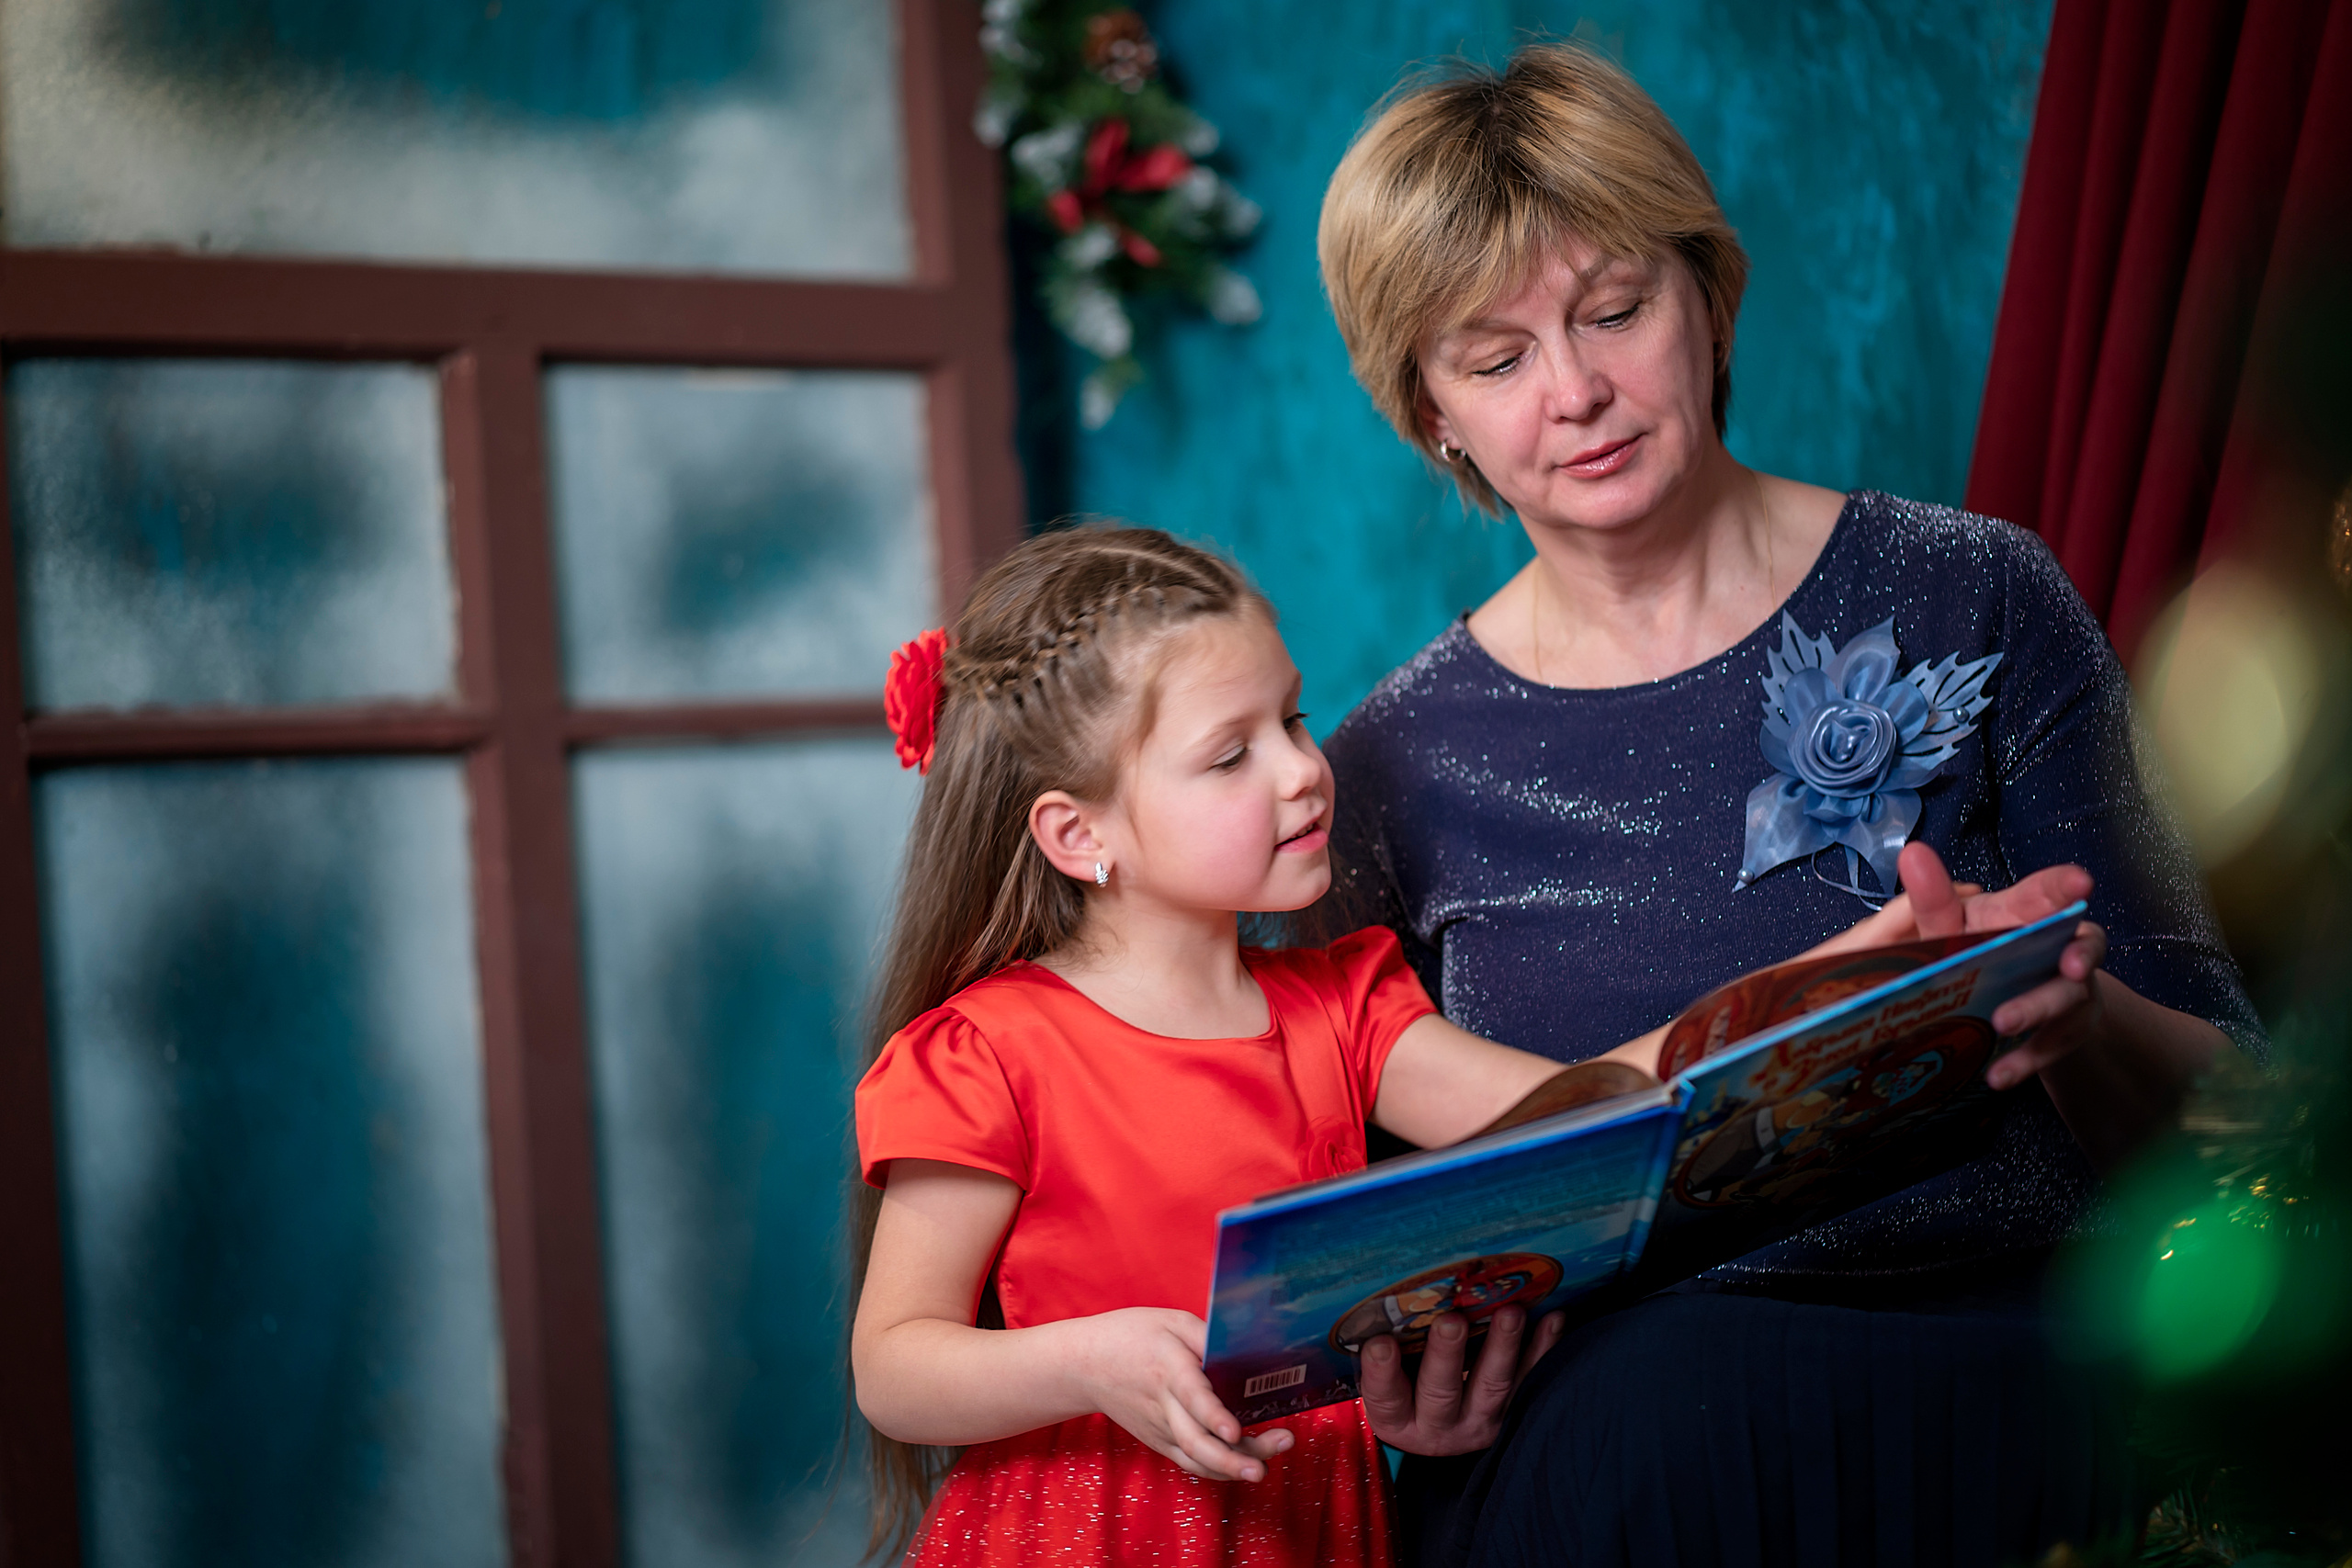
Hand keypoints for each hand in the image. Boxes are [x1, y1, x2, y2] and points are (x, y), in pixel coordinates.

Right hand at [1074, 1307, 1292, 1481]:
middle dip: (1233, 1459)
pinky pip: (1192, 1462)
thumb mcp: (1171, 1322)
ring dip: (1230, 1469)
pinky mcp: (1160, 1441)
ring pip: (1197, 1459)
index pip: (1192, 1398)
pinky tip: (1244, 1466)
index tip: (1235, 1431)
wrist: (1086, 1365)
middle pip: (1197, 1441)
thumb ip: (1207, 1337)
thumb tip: (1246, 1352)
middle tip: (1263, 1466)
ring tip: (1261, 1470)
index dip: (1215, 1417)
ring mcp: (1161, 1429)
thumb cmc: (1132, 1336)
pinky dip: (1218, 1470)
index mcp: (1168, 1370)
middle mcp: (1164, 1406)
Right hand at [1358, 1305, 1564, 1454]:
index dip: (1381, 1373)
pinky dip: (1543, 1349)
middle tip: (1451, 1321)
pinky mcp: (1513, 1411)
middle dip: (1447, 1356)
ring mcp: (1480, 1421)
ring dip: (1503, 1347)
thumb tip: (1379, 1294)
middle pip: (1441, 1393)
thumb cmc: (1404, 1382)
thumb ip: (1384, 1345)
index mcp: (1397, 1419)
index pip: (1385, 1398)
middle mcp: (1438, 1427)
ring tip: (1510, 1312)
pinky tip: (1552, 1318)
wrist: (1443, 1422)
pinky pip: (1531, 1381)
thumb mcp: (1388, 1374)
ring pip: (1493, 1387)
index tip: (1380, 1343)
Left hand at [1890, 842, 2109, 1089]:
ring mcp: (2070, 990)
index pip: (2053, 894)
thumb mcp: (1954, 926)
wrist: (2015, 1003)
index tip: (2080, 881)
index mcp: (2031, 914)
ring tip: (2003, 1021)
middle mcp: (2062, 947)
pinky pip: (2051, 1045)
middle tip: (2068, 964)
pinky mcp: (2066, 1031)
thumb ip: (1935, 898)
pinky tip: (1998, 1074)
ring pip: (2068, 997)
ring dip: (2038, 1009)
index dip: (2067, 886)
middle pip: (2080, 947)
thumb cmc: (1982, 950)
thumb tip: (1912, 853)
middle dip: (2077, 956)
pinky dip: (2025, 1059)